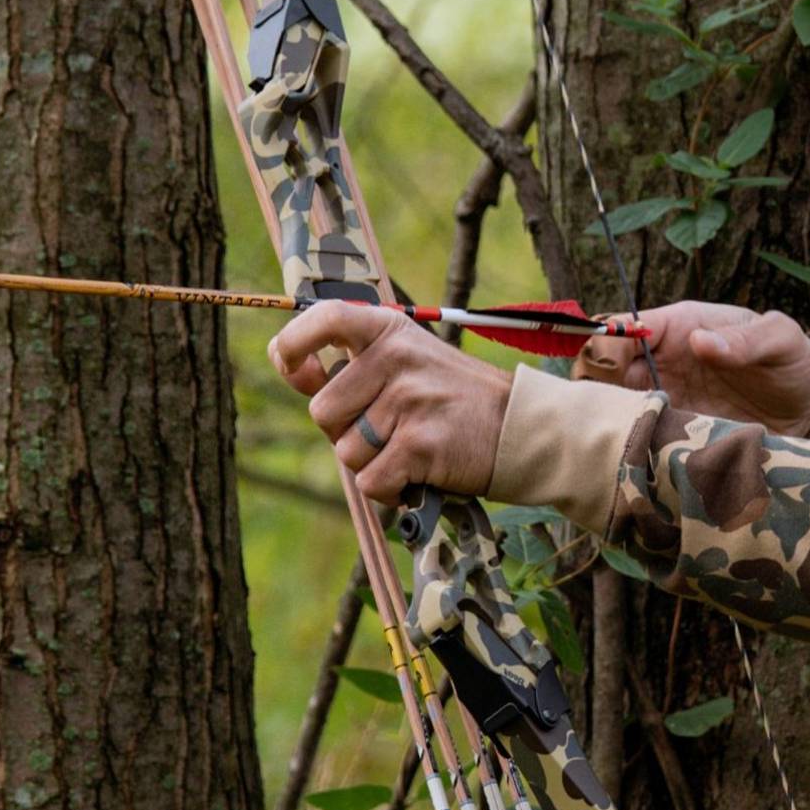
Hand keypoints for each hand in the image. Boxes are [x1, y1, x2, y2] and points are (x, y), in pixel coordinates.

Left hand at [270, 301, 511, 505]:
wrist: (519, 428)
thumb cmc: (453, 399)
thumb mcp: (407, 361)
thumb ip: (351, 365)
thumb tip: (290, 368)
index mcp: (389, 328)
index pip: (325, 318)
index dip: (293, 344)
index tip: (293, 368)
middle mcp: (397, 357)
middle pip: (323, 412)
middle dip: (346, 433)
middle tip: (390, 429)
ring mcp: (409, 399)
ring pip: (346, 452)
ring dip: (372, 463)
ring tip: (411, 448)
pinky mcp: (420, 443)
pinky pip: (371, 481)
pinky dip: (389, 490)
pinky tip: (417, 474)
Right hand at [572, 301, 809, 433]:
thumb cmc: (792, 362)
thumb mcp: (780, 340)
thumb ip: (746, 339)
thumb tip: (700, 341)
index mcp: (678, 327)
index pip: (622, 328)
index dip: (605, 344)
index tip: (608, 370)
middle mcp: (661, 363)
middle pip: (602, 369)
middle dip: (594, 388)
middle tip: (609, 413)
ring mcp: (664, 401)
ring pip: (614, 407)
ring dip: (611, 422)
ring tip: (623, 440)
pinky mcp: (673, 435)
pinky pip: (640, 440)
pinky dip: (632, 449)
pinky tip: (640, 461)